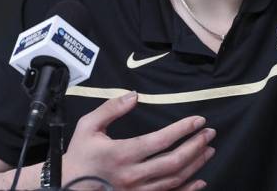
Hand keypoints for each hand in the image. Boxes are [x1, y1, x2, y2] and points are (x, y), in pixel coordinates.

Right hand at [63, 91, 215, 189]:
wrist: (66, 187)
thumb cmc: (80, 155)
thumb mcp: (89, 126)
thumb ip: (111, 108)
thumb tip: (134, 95)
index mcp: (121, 154)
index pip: (160, 141)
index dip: (183, 130)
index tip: (198, 120)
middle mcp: (132, 175)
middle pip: (173, 162)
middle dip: (196, 146)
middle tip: (209, 133)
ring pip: (174, 180)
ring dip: (196, 164)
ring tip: (208, 150)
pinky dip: (188, 189)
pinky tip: (201, 180)